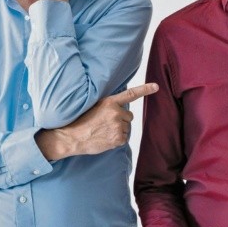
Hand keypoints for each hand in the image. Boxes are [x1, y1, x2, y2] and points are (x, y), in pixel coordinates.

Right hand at [36, 83, 157, 159]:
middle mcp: (116, 113)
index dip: (145, 90)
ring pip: (126, 128)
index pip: (131, 94)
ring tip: (102, 131)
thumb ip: (109, 105)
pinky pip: (124, 139)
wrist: (70, 137)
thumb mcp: (93, 106)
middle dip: (121, 120)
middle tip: (105, 123)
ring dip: (118, 130)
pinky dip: (116, 140)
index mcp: (109, 102)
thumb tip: (121, 108)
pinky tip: (105, 138)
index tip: (156, 87)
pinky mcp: (118, 139)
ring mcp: (117, 126)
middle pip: (128, 116)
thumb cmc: (81, 121)